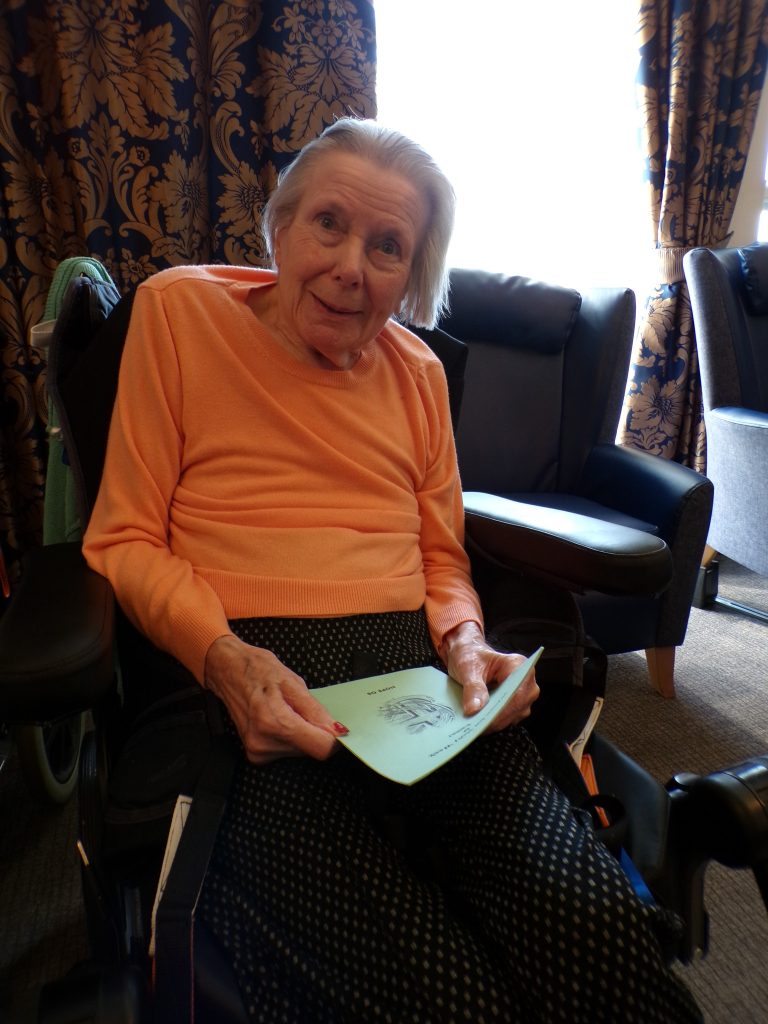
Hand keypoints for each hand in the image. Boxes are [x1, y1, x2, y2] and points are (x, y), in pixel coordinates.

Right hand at [204, 634, 345, 762]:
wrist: (227, 670)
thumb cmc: (257, 669)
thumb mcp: (292, 682)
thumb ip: (315, 711)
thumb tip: (336, 730)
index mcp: (274, 723)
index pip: (320, 748)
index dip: (332, 738)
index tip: (335, 727)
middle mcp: (264, 742)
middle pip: (310, 749)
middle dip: (311, 729)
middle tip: (297, 707)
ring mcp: (257, 751)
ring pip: (299, 751)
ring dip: (299, 732)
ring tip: (283, 709)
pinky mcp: (255, 754)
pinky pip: (287, 750)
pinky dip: (288, 735)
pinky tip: (276, 717)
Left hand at [438, 621, 539, 732]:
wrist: (470, 656)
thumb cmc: (471, 657)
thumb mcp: (468, 668)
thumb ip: (473, 687)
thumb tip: (474, 710)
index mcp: (518, 665)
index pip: (517, 694)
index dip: (503, 711)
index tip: (485, 721)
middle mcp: (526, 681)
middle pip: (517, 707)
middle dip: (496, 719)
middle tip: (474, 727)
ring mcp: (523, 695)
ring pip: (513, 716)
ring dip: (494, 723)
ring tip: (473, 726)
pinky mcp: (516, 706)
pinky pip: (507, 719)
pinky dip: (493, 722)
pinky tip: (478, 724)